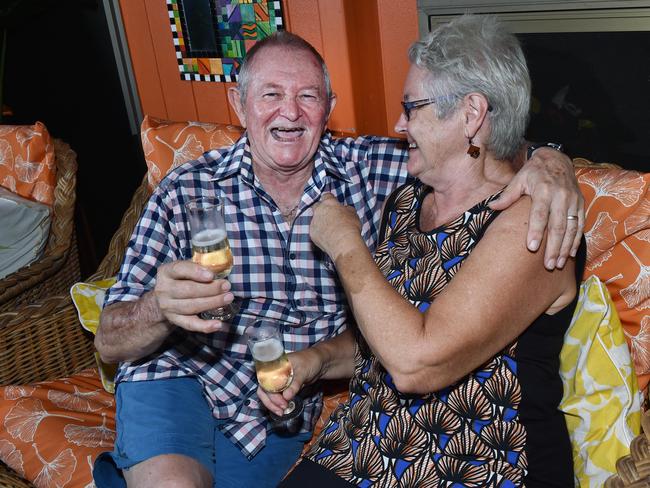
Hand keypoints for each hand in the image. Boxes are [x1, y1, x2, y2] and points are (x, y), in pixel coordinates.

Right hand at [153, 260, 233, 332]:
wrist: (165, 298)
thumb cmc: (181, 279)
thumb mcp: (186, 269)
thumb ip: (200, 267)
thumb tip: (221, 269)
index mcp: (166, 272)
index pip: (179, 269)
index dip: (196, 272)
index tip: (211, 275)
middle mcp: (164, 290)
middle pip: (188, 290)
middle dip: (210, 288)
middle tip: (227, 286)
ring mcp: (168, 307)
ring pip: (192, 306)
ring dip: (212, 303)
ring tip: (228, 298)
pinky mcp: (175, 320)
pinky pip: (190, 324)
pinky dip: (205, 326)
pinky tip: (218, 324)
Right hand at [257, 348, 323, 416]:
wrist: (320, 363)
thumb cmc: (310, 361)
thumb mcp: (303, 372)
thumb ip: (295, 384)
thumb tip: (286, 397)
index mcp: (274, 365)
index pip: (265, 380)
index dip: (269, 392)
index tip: (281, 401)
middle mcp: (273, 373)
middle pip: (264, 389)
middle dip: (271, 401)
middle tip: (282, 409)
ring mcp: (278, 380)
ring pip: (269, 394)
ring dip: (273, 404)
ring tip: (282, 412)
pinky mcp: (283, 387)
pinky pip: (277, 396)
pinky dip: (278, 403)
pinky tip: (284, 409)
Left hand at [310, 193, 361, 259]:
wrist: (343, 243)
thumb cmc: (350, 227)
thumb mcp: (353, 214)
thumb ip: (346, 209)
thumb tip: (345, 209)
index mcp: (329, 202)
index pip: (326, 196)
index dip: (330, 199)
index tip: (333, 204)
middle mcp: (318, 210)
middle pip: (317, 206)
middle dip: (322, 209)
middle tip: (330, 215)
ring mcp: (314, 222)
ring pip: (315, 219)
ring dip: (320, 222)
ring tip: (330, 229)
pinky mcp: (312, 233)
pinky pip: (314, 230)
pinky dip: (319, 232)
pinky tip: (327, 237)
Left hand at [490, 147, 583, 269]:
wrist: (557, 159)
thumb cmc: (534, 171)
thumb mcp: (519, 179)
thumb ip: (507, 195)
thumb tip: (492, 207)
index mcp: (543, 190)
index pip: (539, 214)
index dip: (535, 231)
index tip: (531, 248)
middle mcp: (561, 196)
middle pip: (557, 226)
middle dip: (553, 247)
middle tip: (547, 265)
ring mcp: (573, 201)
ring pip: (570, 228)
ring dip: (564, 248)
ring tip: (557, 264)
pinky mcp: (580, 204)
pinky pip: (580, 225)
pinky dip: (575, 240)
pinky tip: (569, 254)